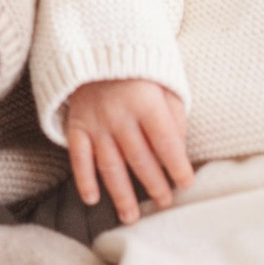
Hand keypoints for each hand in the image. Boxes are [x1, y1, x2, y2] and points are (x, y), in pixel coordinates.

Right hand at [65, 78, 194, 224]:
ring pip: (110, 165)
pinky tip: (93, 199)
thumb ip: (175, 114)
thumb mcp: (165, 82)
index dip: (177, 165)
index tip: (186, 183)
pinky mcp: (77, 125)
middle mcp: (119, 115)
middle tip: (164, 203)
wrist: (97, 47)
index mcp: (146, 101)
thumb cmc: (139, 69)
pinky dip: (84, 179)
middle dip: (154, 184)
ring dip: (121, 194)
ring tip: (131, 216)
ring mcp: (95, 122)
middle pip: (139, 158)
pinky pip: (79, 157)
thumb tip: (179, 149)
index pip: (165, 141)